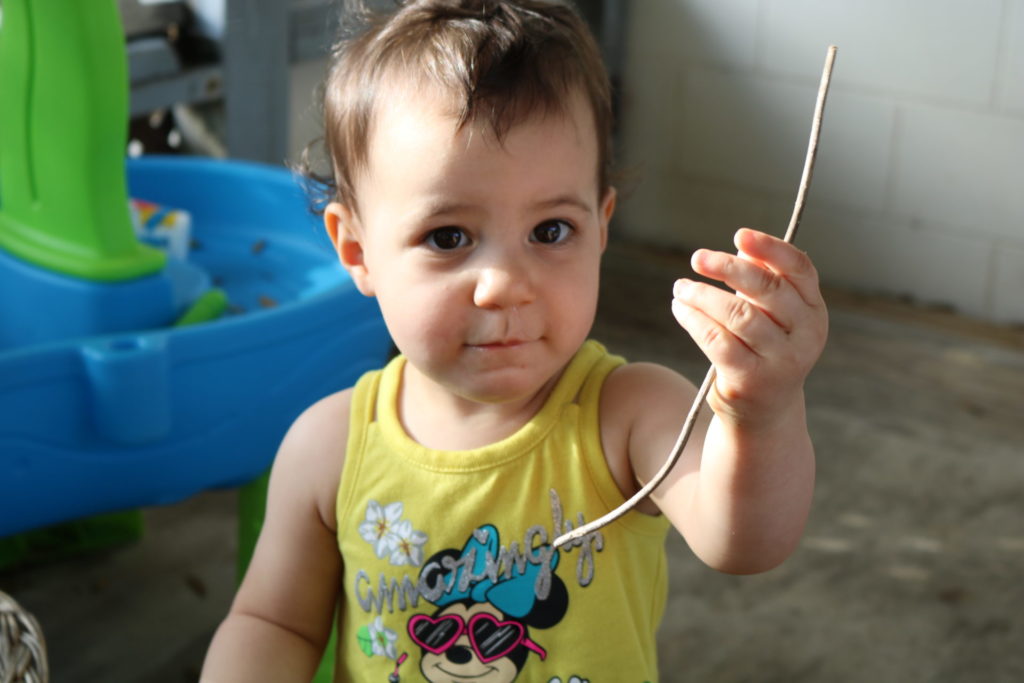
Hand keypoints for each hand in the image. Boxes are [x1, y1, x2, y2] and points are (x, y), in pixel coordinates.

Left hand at [671, 228, 827, 426]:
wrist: (764, 411)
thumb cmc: (763, 350)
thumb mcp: (770, 315)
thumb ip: (761, 282)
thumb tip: (742, 246)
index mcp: (813, 311)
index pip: (800, 269)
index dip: (770, 248)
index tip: (739, 234)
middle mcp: (805, 335)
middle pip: (766, 289)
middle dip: (727, 268)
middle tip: (696, 257)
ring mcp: (781, 361)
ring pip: (738, 315)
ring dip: (703, 295)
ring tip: (681, 288)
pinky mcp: (751, 381)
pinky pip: (717, 341)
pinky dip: (694, 319)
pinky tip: (680, 309)